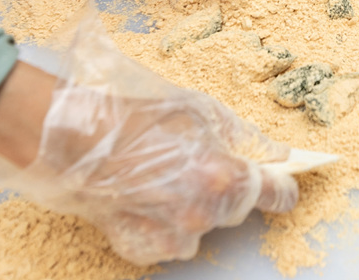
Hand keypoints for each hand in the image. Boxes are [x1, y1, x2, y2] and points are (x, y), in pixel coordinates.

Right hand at [0, 10, 297, 264]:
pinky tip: (144, 196)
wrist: (75, 137)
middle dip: (225, 189)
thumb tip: (278, 152)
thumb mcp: (201, 111)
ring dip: (192, 208)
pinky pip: (168, 241)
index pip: (278, 195)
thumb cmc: (137, 116)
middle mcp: (204, 213)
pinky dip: (162, 223)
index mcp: (225, 177)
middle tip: (195, 163)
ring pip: (201, 228)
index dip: (282, 186)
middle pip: (237, 209)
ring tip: (163, 178)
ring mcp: (172, 236)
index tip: (281, 183)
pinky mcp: (144, 247)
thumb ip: (244, 136)